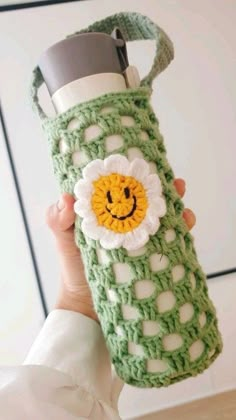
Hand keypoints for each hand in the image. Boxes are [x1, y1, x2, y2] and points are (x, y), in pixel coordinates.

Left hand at [46, 178, 194, 319]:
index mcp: (107, 211)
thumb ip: (58, 219)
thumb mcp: (62, 238)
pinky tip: (186, 225)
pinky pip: (171, 239)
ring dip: (177, 207)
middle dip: (164, 188)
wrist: (86, 303)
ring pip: (164, 216)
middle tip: (174, 184)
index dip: (134, 173)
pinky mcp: (153, 254)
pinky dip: (182, 230)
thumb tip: (66, 199)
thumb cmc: (74, 266)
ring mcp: (142, 237)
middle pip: (149, 198)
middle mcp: (128, 220)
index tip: (144, 164)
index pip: (124, 186)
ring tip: (183, 206)